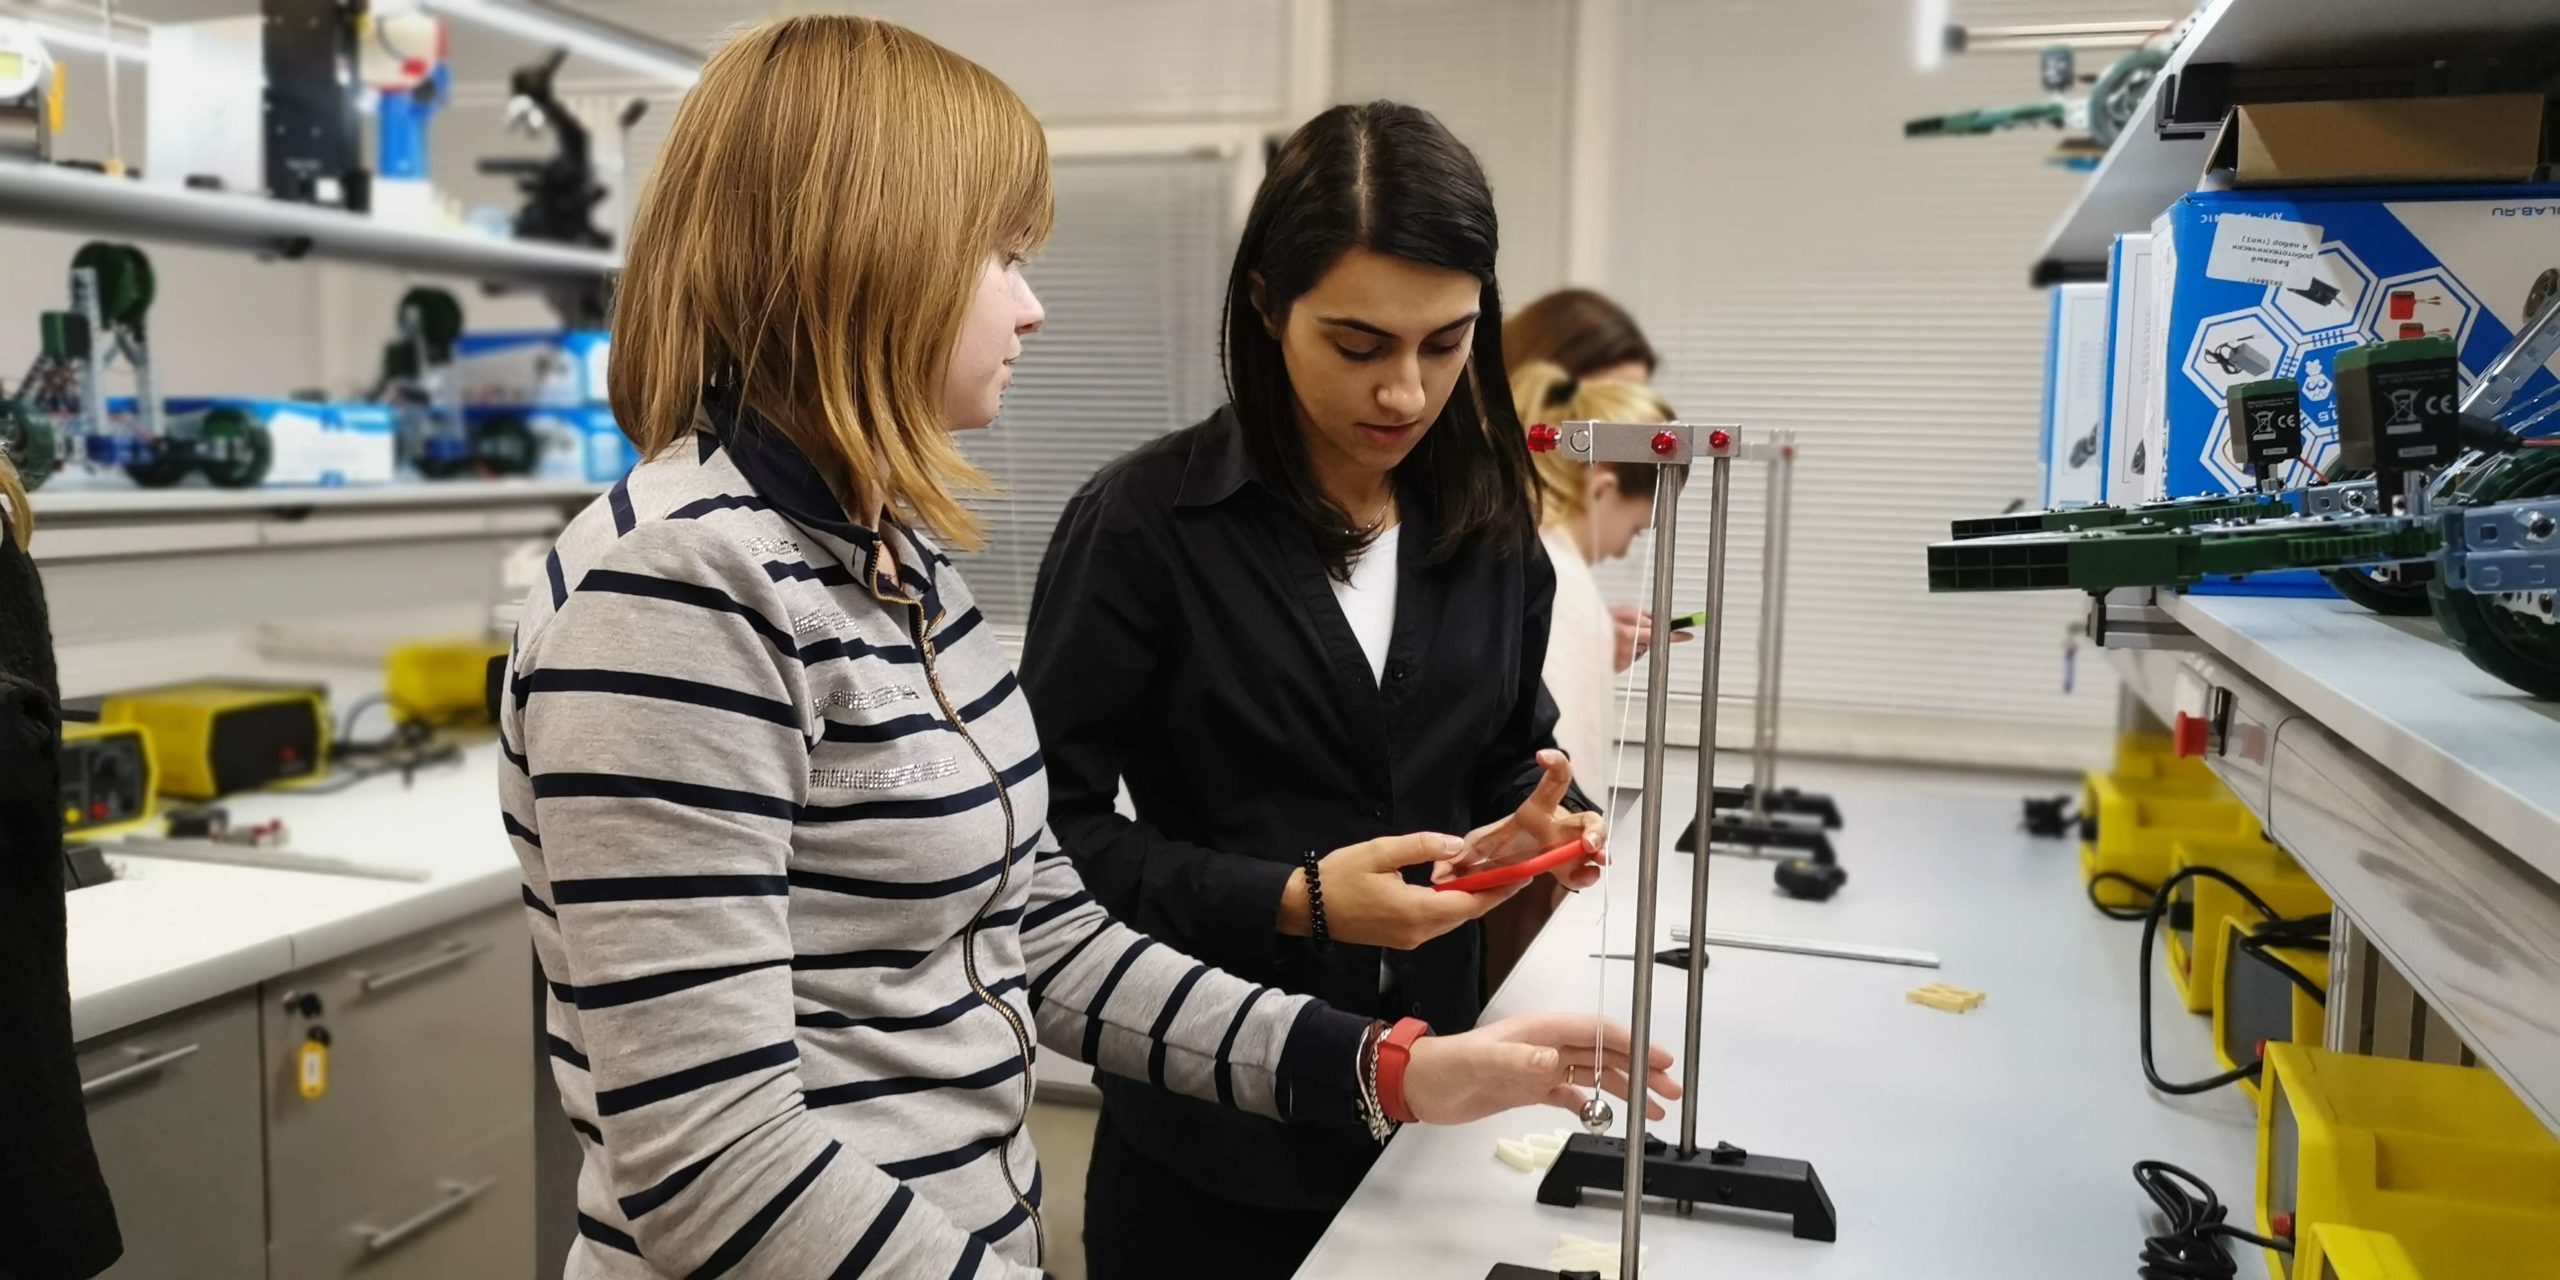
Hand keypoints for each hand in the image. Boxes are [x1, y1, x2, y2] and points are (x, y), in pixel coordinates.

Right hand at [1279, 832, 1524, 949]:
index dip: (1499, 889)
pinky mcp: (1401, 937)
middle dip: (1492, 893)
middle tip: (1514, 871)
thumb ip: (1422, 847)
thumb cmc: (1339, 877)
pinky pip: (1437, 921)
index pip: (1470, 902)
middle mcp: (1419, 931)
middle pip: (1466, 913)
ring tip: (1491, 875)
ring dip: (1472, 899)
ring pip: (1452, 918)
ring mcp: (1410, 938)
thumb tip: (1456, 846)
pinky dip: (1452, 904)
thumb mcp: (1381, 852)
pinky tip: (1456, 886)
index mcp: (1416, 910)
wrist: (1307, 907)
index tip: (1522, 875)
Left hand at [1400, 1012, 1679, 1125]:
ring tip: (1653, 1109)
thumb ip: (1516, 1059)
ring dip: (1625, 1089)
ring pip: (1595, 1075)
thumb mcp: (1480, 1061)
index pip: (1597, 1033)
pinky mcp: (1531, 1088)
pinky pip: (1572, 1094)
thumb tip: (1552, 1059)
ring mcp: (1540, 1067)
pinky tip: (1608, 1117)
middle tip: (1669, 1091)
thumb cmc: (1445, 1065)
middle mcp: (1546, 1046)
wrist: (1418, 1085)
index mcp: (1540, 1030)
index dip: (1631, 1043)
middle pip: (1604, 1054)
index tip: (1659, 1059)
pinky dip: (1594, 1104)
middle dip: (1640, 1069)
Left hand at [1443, 750, 1605, 891]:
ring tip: (1597, 858)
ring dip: (1598, 849)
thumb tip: (1439, 874)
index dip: (1555, 764)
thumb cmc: (1500, 846)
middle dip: (1593, 827)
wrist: (1508, 867)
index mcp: (1538, 813)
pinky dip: (1587, 875)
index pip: (1553, 782)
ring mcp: (1568, 850)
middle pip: (1586, 818)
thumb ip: (1461, 858)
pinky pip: (1585, 872)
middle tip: (1588, 840)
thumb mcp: (1478, 847)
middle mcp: (1560, 828)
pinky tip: (1585, 876)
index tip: (1544, 756)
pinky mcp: (1570, 870)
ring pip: (1594, 842)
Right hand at [1610, 603, 1692, 673]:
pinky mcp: (1619, 667)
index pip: (1658, 632)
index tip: (1687, 635)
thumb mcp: (1626, 610)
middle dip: (1651, 636)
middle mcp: (1626, 645)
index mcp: (1628, 629)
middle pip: (1651, 642)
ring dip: (1637, 645)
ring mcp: (1623, 658)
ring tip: (1621, 638)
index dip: (1674, 634)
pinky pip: (1631, 659)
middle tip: (1647, 630)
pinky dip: (1628, 653)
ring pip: (1641, 651)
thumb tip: (1668, 621)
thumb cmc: (1604, 619)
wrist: (1583, 632)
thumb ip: (1647, 615)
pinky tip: (1617, 647)